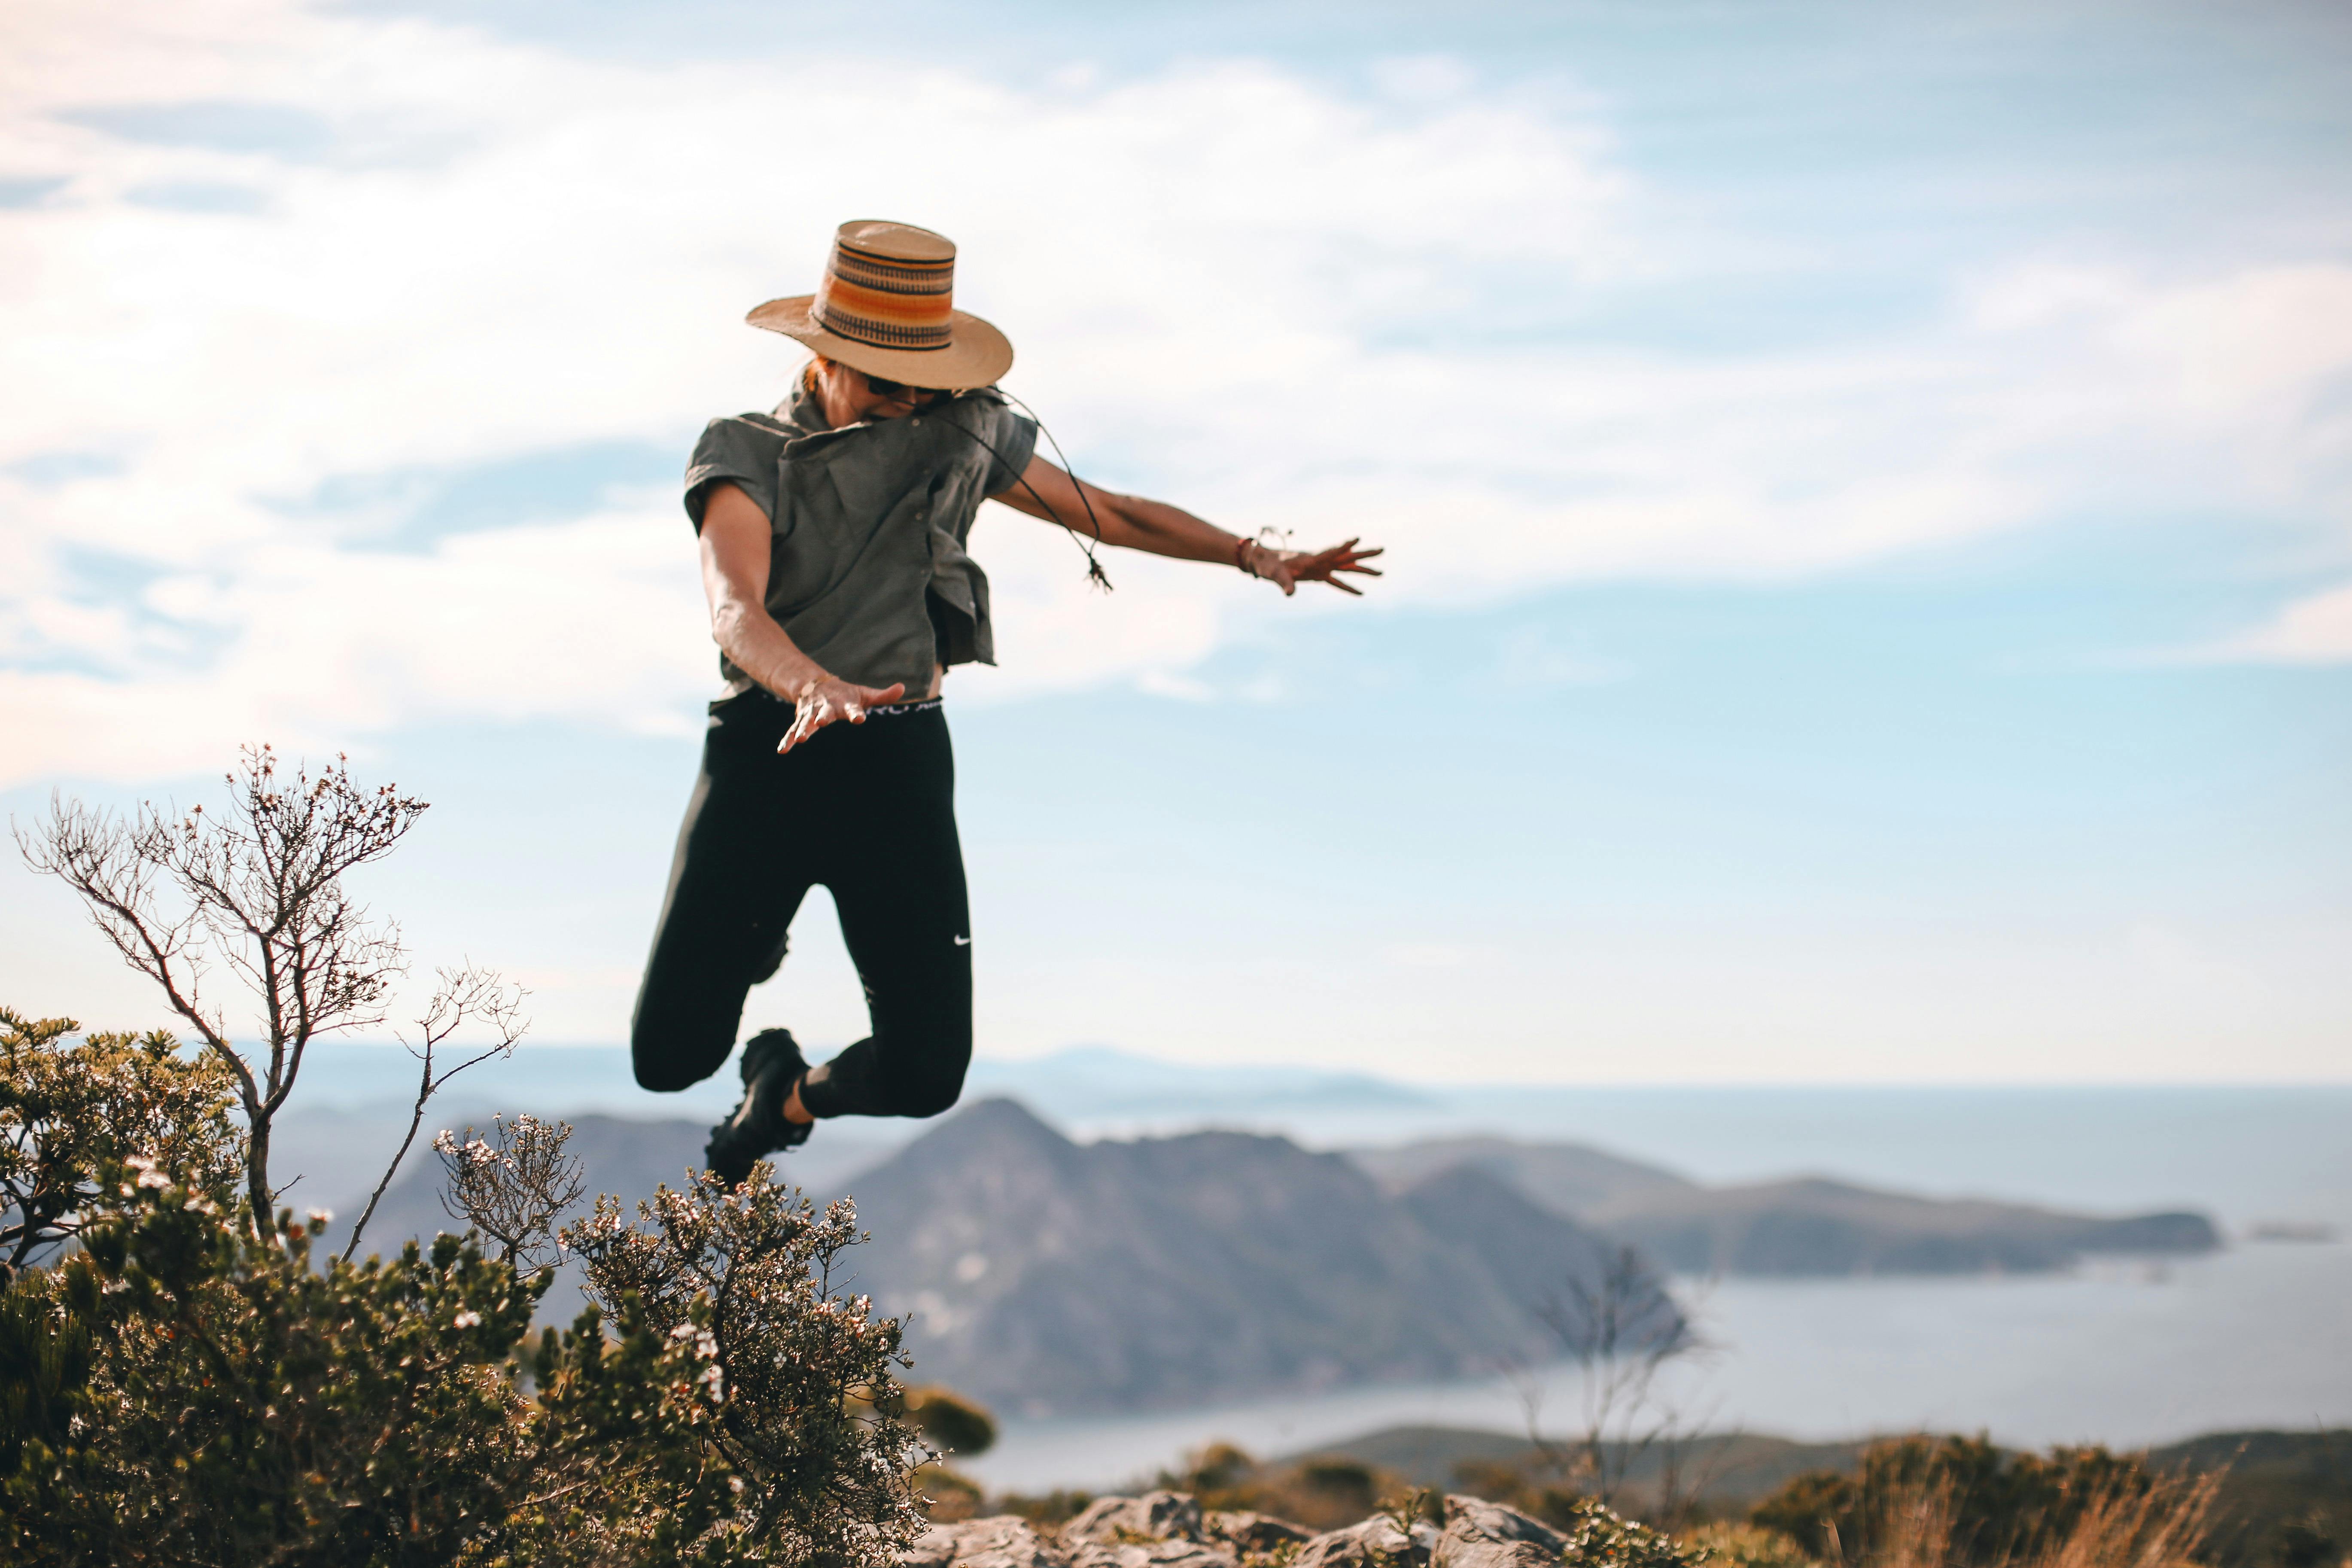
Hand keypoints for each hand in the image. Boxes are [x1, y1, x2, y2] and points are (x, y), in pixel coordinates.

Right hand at [779, 675, 905, 753]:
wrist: (817, 685)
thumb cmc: (846, 694)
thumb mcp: (864, 694)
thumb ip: (883, 696)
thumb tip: (903, 687)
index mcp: (845, 703)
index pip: (853, 708)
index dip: (856, 713)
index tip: (859, 719)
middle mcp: (827, 708)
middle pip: (825, 714)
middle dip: (823, 717)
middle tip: (822, 722)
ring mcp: (812, 714)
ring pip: (807, 723)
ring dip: (803, 730)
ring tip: (800, 739)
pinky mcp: (801, 720)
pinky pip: (792, 730)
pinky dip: (786, 740)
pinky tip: (782, 750)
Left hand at [1247, 537, 1384, 596]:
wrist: (1265, 562)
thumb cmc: (1270, 565)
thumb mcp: (1276, 574)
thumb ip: (1285, 583)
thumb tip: (1290, 594)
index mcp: (1311, 558)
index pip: (1330, 551)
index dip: (1343, 546)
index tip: (1357, 538)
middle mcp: (1320, 560)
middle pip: (1346, 557)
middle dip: (1364, 554)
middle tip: (1382, 549)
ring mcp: (1322, 567)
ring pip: (1346, 568)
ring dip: (1363, 570)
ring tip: (1381, 573)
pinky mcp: (1319, 575)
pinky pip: (1336, 581)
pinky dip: (1348, 587)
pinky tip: (1361, 593)